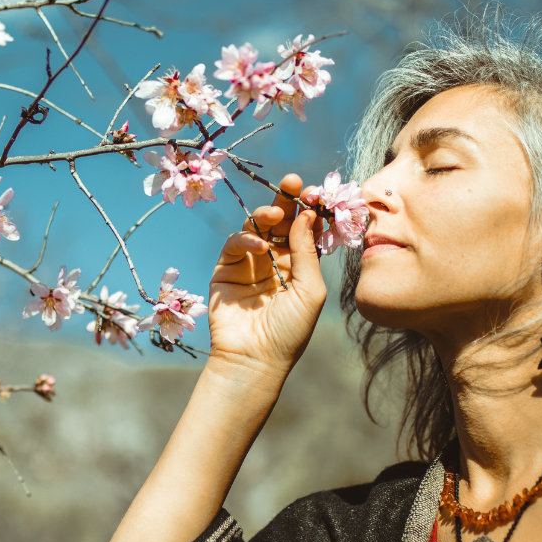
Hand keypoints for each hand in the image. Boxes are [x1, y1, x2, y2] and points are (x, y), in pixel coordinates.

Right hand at [207, 173, 326, 378]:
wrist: (255, 359)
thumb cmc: (290, 331)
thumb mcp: (310, 290)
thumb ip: (306, 251)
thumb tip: (307, 214)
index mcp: (298, 266)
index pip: (303, 229)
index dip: (309, 210)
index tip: (316, 193)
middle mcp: (274, 262)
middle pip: (280, 222)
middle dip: (286, 200)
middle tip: (293, 182)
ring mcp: (249, 265)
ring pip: (256, 228)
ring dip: (266, 215)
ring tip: (276, 214)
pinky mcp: (225, 270)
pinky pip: (235, 244)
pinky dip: (246, 239)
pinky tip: (260, 247)